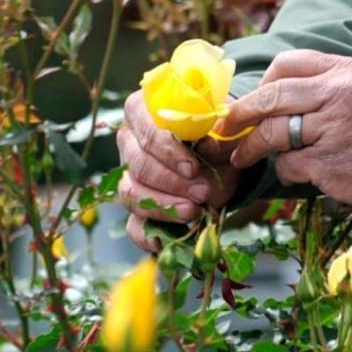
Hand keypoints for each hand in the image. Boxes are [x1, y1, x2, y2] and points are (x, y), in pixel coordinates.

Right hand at [116, 88, 239, 251]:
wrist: (224, 156)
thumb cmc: (218, 132)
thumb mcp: (223, 128)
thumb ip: (216, 132)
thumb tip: (206, 145)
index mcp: (145, 110)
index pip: (145, 127)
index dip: (166, 149)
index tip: (192, 166)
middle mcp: (129, 140)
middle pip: (138, 164)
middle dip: (171, 182)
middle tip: (202, 192)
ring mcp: (128, 174)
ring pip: (131, 193)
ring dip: (164, 206)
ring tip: (193, 211)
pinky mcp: (136, 205)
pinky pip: (131, 223)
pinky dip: (145, 235)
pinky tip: (163, 241)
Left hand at [218, 50, 351, 210]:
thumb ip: (324, 82)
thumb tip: (272, 92)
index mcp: (342, 71)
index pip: (287, 64)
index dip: (262, 82)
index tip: (251, 99)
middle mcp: (335, 95)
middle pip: (271, 97)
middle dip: (240, 113)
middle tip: (225, 126)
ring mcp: (331, 130)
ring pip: (273, 134)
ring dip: (252, 147)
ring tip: (242, 156)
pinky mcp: (328, 165)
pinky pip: (289, 165)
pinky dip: (285, 170)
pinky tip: (295, 172)